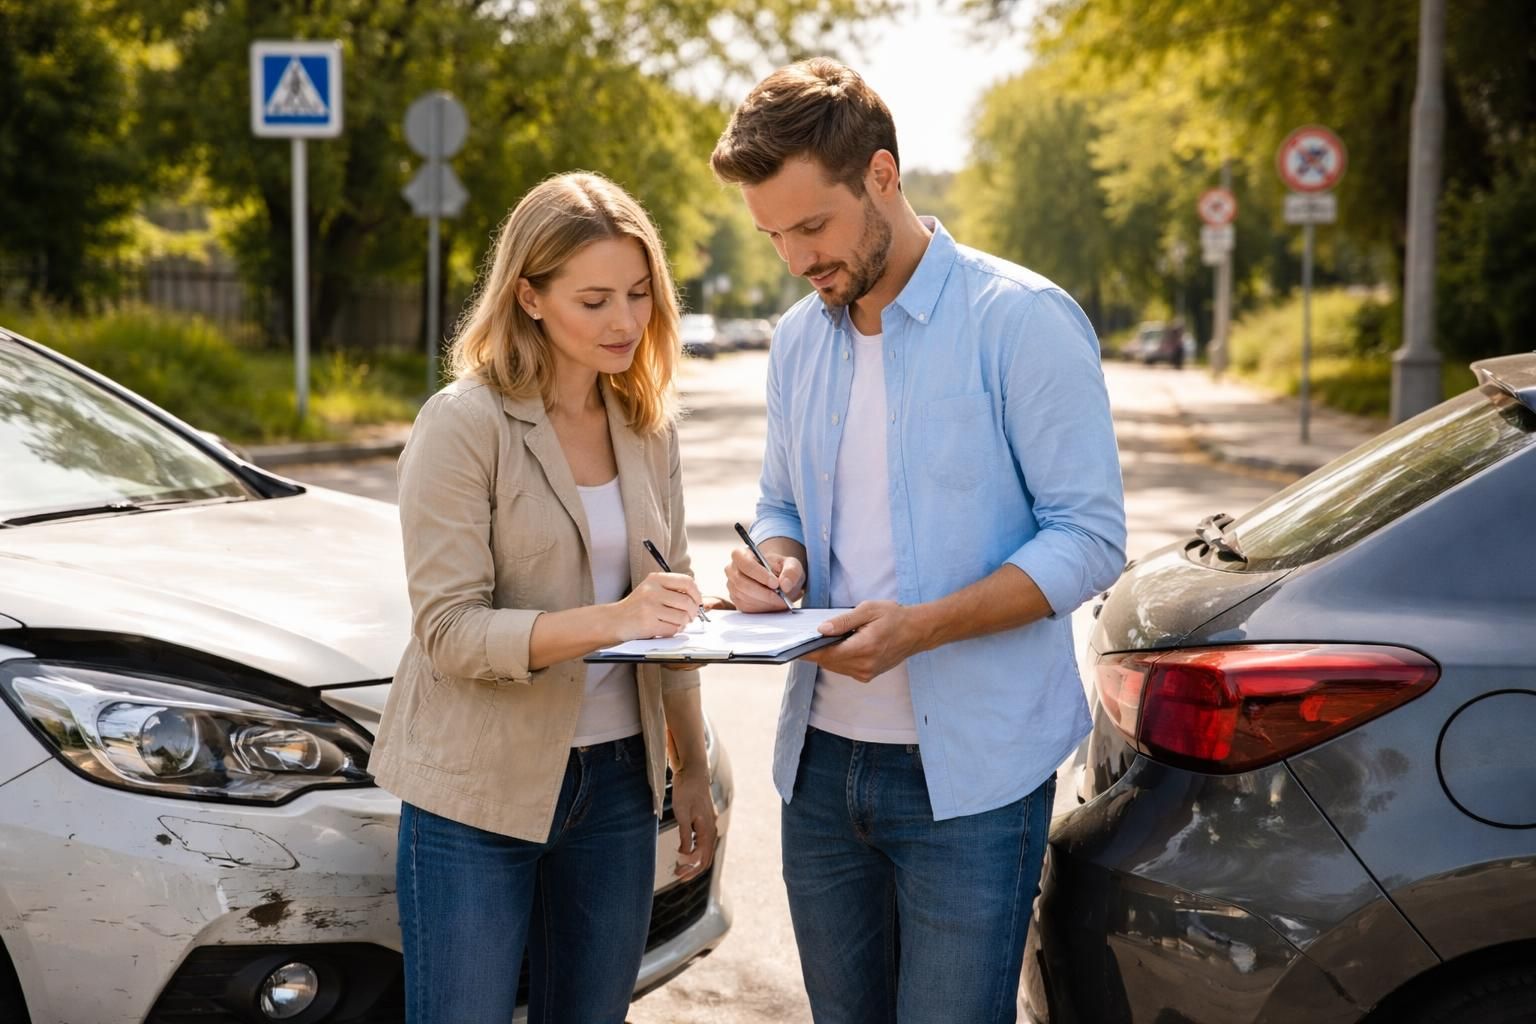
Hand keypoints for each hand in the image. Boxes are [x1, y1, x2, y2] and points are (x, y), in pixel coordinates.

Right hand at [614, 572, 701, 640]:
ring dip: (683, 623)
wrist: (615, 620)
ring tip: (675, 622)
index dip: (697, 594)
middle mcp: (652, 590)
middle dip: (693, 612)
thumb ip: (672, 590)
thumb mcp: (652, 589)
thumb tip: (697, 598)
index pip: (687, 582)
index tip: (697, 602)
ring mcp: (650, 607)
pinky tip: (666, 628)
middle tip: (690, 616)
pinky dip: (673, 631)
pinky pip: (673, 629)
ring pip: (682, 617)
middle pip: (687, 602)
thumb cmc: (637, 606)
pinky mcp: (648, 623)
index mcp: (656, 579)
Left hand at [668, 767, 716, 880]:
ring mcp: (708, 824)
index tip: (679, 875)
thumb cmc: (687, 790)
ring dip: (693, 860)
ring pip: (704, 850)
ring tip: (680, 866)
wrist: (693, 771)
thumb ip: (684, 836)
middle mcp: (711, 828)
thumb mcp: (682, 814)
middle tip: (678, 875)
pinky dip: (694, 850)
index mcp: (707, 829)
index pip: (702, 858)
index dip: (691, 869)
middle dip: (693, 868)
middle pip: (706, 857)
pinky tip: (684, 850)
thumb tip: (684, 855)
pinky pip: (702, 841)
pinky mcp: (704, 820)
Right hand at [724, 548, 804, 612]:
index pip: (744, 563)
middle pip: (742, 583)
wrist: (778, 579)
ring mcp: (732, 586)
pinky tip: (773, 605)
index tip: (775, 583)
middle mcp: (732, 570)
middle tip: (782, 598)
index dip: (758, 574)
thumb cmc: (781, 569)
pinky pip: (746, 607)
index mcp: (742, 554)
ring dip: (765, 602)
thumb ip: (791, 571)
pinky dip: (762, 608)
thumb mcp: (791, 565)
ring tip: (781, 602)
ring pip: (745, 597)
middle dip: (764, 593)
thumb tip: (785, 585)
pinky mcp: (736, 600)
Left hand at [805, 601, 925, 682]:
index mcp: (864, 648)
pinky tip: (838, 646)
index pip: (827, 654)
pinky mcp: (867, 675)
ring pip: (835, 667)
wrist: (916, 631)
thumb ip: (843, 620)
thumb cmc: (893, 617)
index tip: (794, 646)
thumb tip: (822, 629)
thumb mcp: (868, 610)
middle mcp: (864, 665)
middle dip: (815, 651)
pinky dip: (837, 659)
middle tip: (805, 639)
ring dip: (826, 655)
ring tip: (823, 640)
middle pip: (828, 662)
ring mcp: (866, 673)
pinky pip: (844, 669)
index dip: (808, 651)